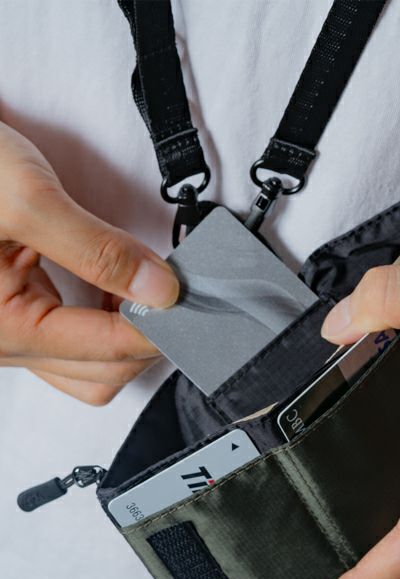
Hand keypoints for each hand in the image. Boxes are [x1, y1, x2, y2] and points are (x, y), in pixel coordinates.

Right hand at [0, 122, 178, 404]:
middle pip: (103, 372)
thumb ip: (98, 248)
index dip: (160, 327)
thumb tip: (160, 288)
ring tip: (145, 286)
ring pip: (88, 367)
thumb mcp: (22, 197)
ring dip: (126, 335)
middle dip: (146, 335)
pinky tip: (116, 287)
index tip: (193, 302)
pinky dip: (103, 323)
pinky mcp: (9, 316)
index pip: (108, 351)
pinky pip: (70, 342)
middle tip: (175, 290)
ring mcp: (4, 334)